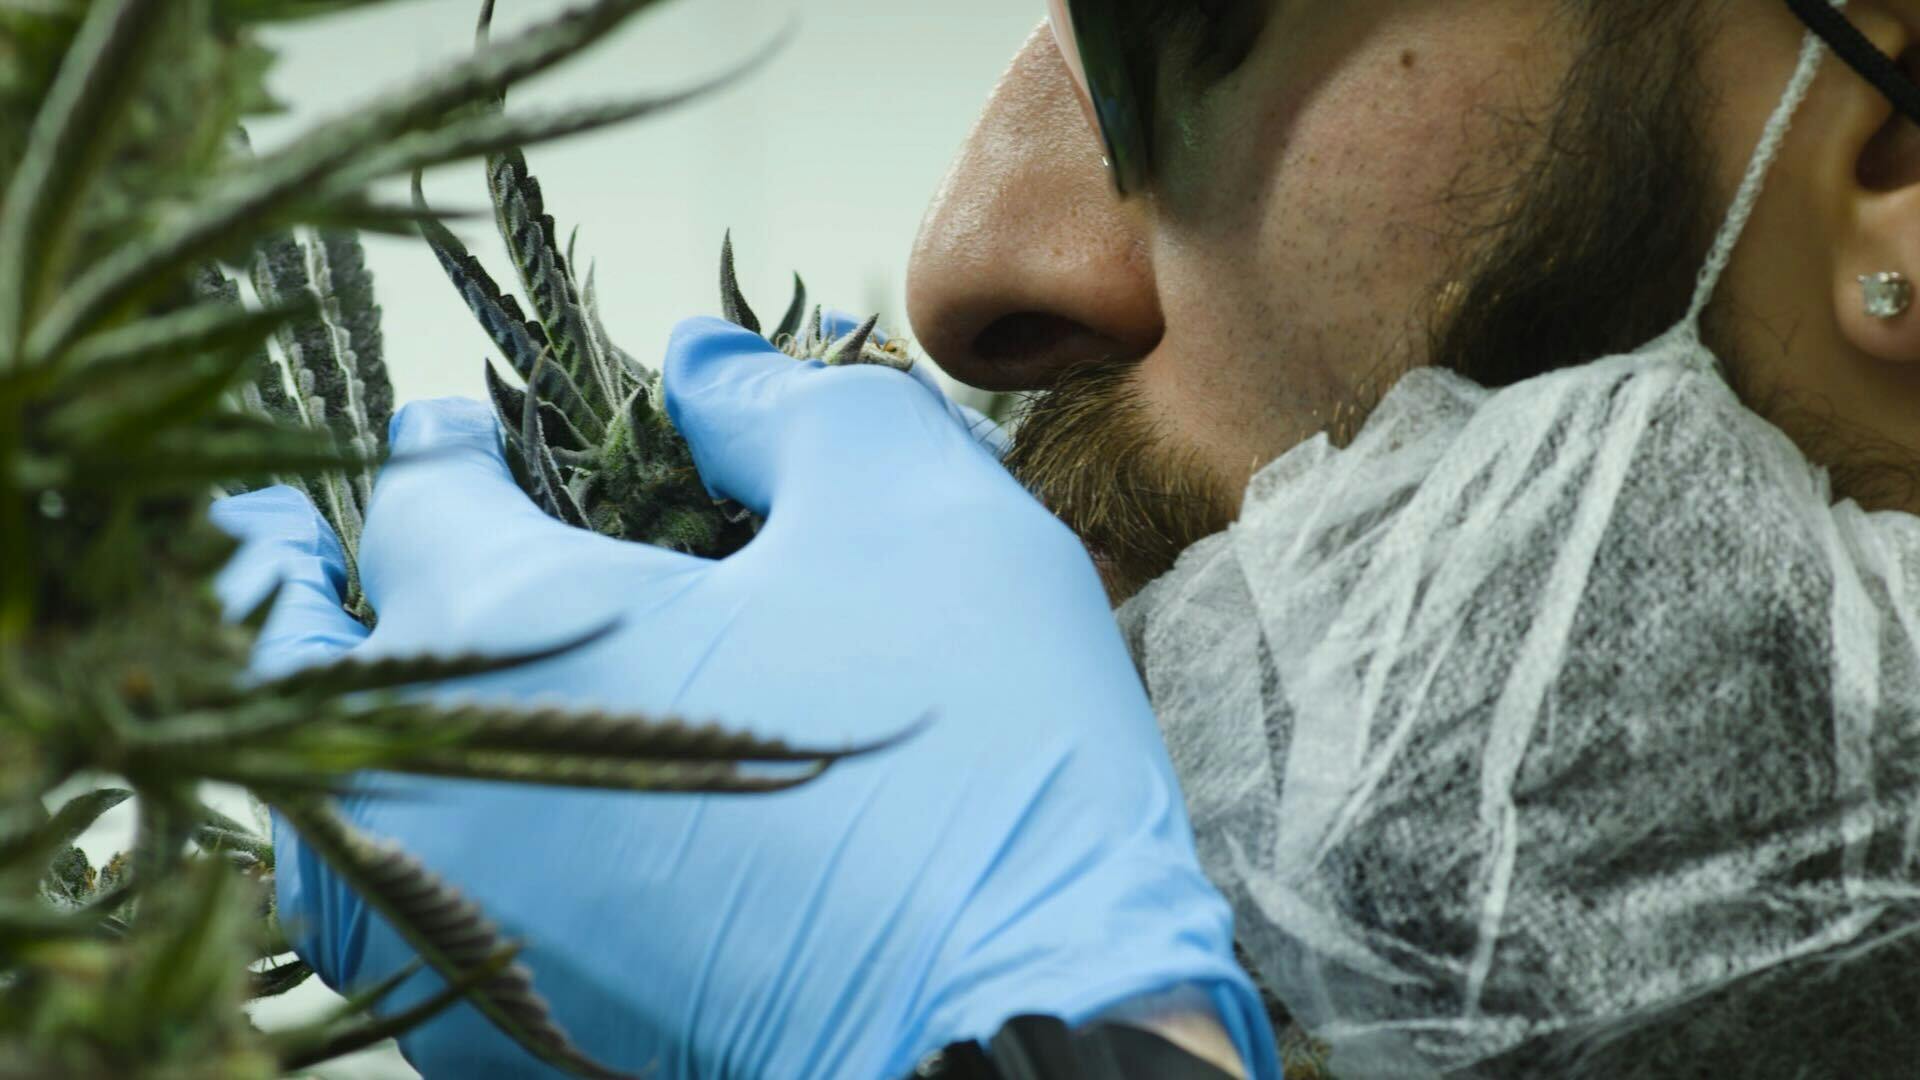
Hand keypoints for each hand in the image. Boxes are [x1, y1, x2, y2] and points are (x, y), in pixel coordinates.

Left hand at [212, 316, 1277, 1079]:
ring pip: (331, 818)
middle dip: (297, 589)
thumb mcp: (912, 514)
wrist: (1025, 1031)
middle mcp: (429, 805)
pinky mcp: (510, 1048)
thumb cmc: (975, 763)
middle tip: (283, 546)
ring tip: (353, 681)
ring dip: (331, 732)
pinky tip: (475, 828)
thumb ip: (785, 407)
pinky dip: (413, 852)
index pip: (421, 506)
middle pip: (304, 670)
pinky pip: (412, 927)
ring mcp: (458, 946)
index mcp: (503, 643)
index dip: (444, 448)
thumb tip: (703, 364)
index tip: (456, 430)